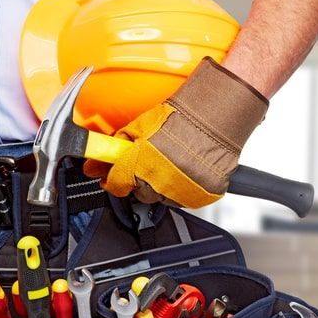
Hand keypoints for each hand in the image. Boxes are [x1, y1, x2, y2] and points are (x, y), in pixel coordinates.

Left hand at [84, 58, 267, 207]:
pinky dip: (187, 188)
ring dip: (165, 186)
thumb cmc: (182, 118)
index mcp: (139, 167)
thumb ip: (118, 146)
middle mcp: (160, 184)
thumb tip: (100, 160)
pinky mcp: (204, 195)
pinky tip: (189, 170)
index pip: (117, 185)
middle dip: (142, 181)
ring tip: (175, 164)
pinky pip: (189, 199)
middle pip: (141, 194)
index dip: (115, 179)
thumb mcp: (141, 126)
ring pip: (165, 199)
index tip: (117, 176)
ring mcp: (183, 192)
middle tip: (152, 164)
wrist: (216, 118)